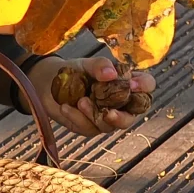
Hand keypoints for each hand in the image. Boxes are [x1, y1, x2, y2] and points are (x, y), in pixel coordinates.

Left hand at [27, 54, 155, 138]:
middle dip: (121, 117)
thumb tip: (111, 73)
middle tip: (109, 112)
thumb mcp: (86, 64)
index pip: (146, 86)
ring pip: (109, 126)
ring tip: (80, 101)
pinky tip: (65, 107)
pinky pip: (88, 128)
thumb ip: (100, 65)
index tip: (131, 84)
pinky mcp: (88, 127)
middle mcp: (119, 103)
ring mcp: (104, 117)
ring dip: (94, 115)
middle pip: (132, 116)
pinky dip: (76, 118)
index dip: (143, 86)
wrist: (47, 82)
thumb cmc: (73, 70)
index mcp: (125, 83)